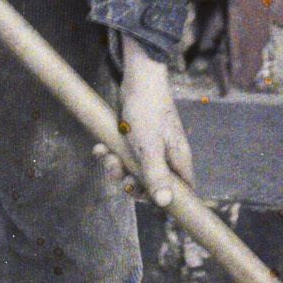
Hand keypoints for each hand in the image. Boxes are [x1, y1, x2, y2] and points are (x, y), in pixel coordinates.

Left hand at [92, 38, 194, 209]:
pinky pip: (125, 156)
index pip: (182, 191)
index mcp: (178, 160)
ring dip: (117, 167)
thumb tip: (164, 203)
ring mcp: (152, 147)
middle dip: (131, 182)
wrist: (137, 78)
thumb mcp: (149, 147)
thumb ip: (157, 175)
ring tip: (106, 155)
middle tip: (120, 174)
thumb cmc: (147, 112)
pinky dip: (111, 153)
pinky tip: (101, 147)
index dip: (164, 200)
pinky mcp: (137, 139)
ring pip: (135, 170)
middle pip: (153, 184)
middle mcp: (168, 156)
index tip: (143, 197)